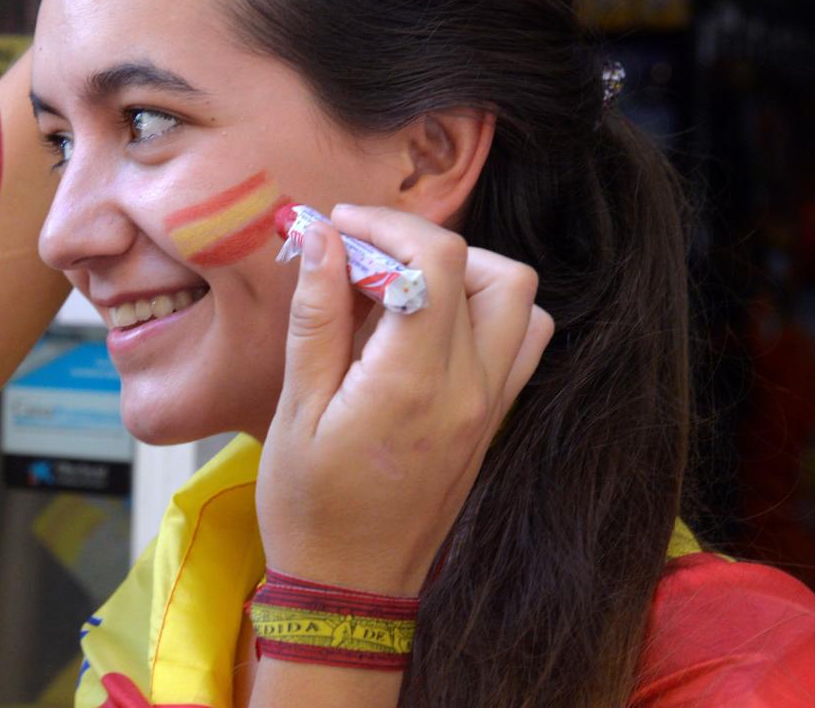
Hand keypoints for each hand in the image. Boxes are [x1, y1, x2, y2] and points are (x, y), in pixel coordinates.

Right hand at [255, 205, 551, 594]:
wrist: (350, 588)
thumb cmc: (309, 507)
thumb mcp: (295, 409)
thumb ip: (316, 316)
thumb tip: (322, 236)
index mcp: (416, 383)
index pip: (437, 261)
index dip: (388, 226)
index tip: (338, 227)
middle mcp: (471, 389)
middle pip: (492, 271)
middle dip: (425, 243)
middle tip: (365, 255)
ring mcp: (490, 407)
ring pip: (518, 302)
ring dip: (464, 275)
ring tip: (398, 288)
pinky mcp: (492, 421)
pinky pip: (519, 342)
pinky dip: (482, 313)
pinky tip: (423, 327)